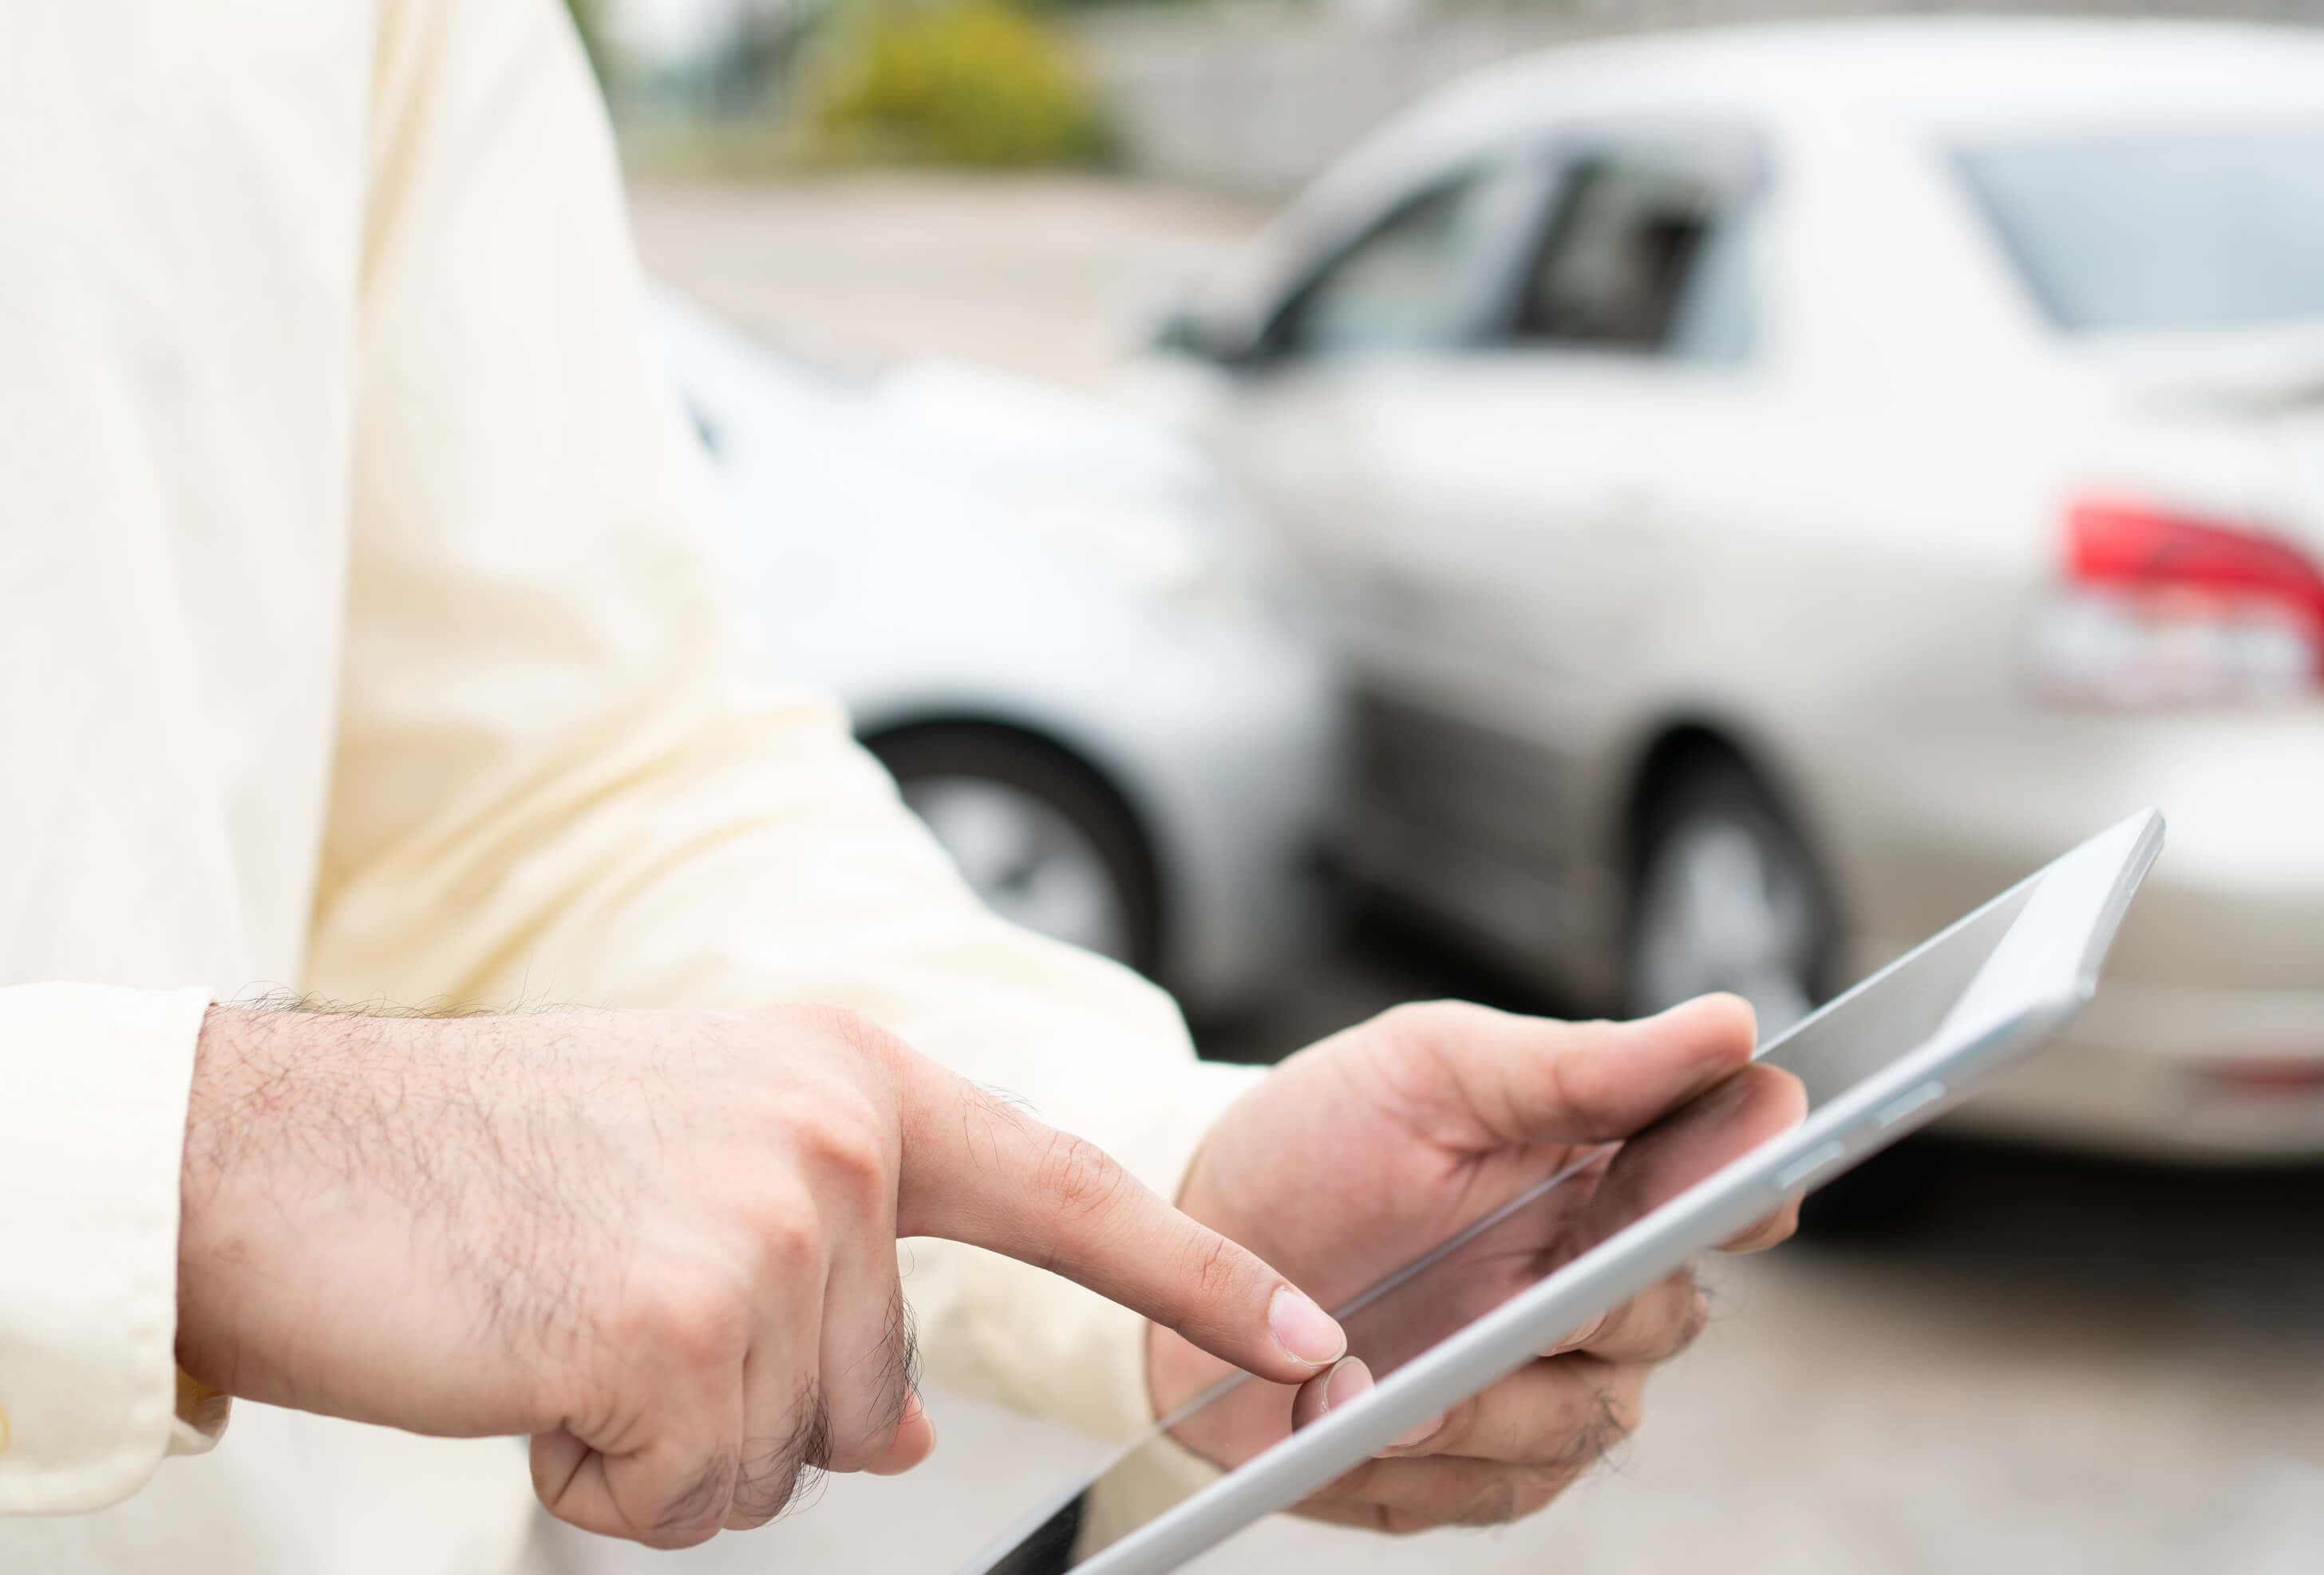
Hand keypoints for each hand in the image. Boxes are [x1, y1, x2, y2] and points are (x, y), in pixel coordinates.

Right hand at [177, 1002, 1346, 1547]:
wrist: (297, 1156)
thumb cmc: (495, 1161)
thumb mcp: (707, 1179)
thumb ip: (837, 1281)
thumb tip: (908, 1428)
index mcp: (857, 1080)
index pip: (1069, 1192)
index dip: (1199, 1277)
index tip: (1313, 1343)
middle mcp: (838, 1135)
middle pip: (881, 1392)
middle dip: (750, 1405)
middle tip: (614, 1311)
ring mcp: (768, 1222)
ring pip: (789, 1458)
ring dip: (672, 1441)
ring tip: (569, 1327)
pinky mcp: (677, 1319)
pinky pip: (690, 1496)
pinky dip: (607, 1478)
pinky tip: (537, 1374)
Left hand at [1150, 994, 1803, 1532]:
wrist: (1195, 1230)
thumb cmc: (1326, 1134)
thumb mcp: (1435, 1068)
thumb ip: (1581, 1065)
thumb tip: (1730, 1027)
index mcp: (1608, 1177)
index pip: (1727, 1189)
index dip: (1752, 1188)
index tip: (1747, 1187)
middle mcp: (1595, 1289)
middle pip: (1661, 1319)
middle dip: (1603, 1312)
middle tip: (1544, 1306)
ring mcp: (1538, 1385)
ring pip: (1578, 1423)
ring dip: (1489, 1408)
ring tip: (1389, 1394)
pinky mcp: (1465, 1468)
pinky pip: (1487, 1491)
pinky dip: (1424, 1467)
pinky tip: (1355, 1432)